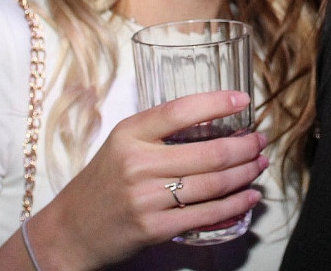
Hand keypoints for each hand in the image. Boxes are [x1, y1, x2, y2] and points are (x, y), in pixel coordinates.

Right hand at [29, 90, 267, 268]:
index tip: (243, 100)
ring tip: (258, 165)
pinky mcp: (154, 228)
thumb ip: (159, 132)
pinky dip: (234, 205)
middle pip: (208, 152)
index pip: (180, 111)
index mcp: (129, 134)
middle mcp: (137, 163)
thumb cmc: (102, 183)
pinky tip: (249, 197)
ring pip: (213, 184)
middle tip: (260, 142)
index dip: (217, 103)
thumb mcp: (121, 144)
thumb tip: (214, 121)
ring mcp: (146, 198)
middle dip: (244, 147)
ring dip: (245, 174)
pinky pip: (205, 214)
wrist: (70, 230)